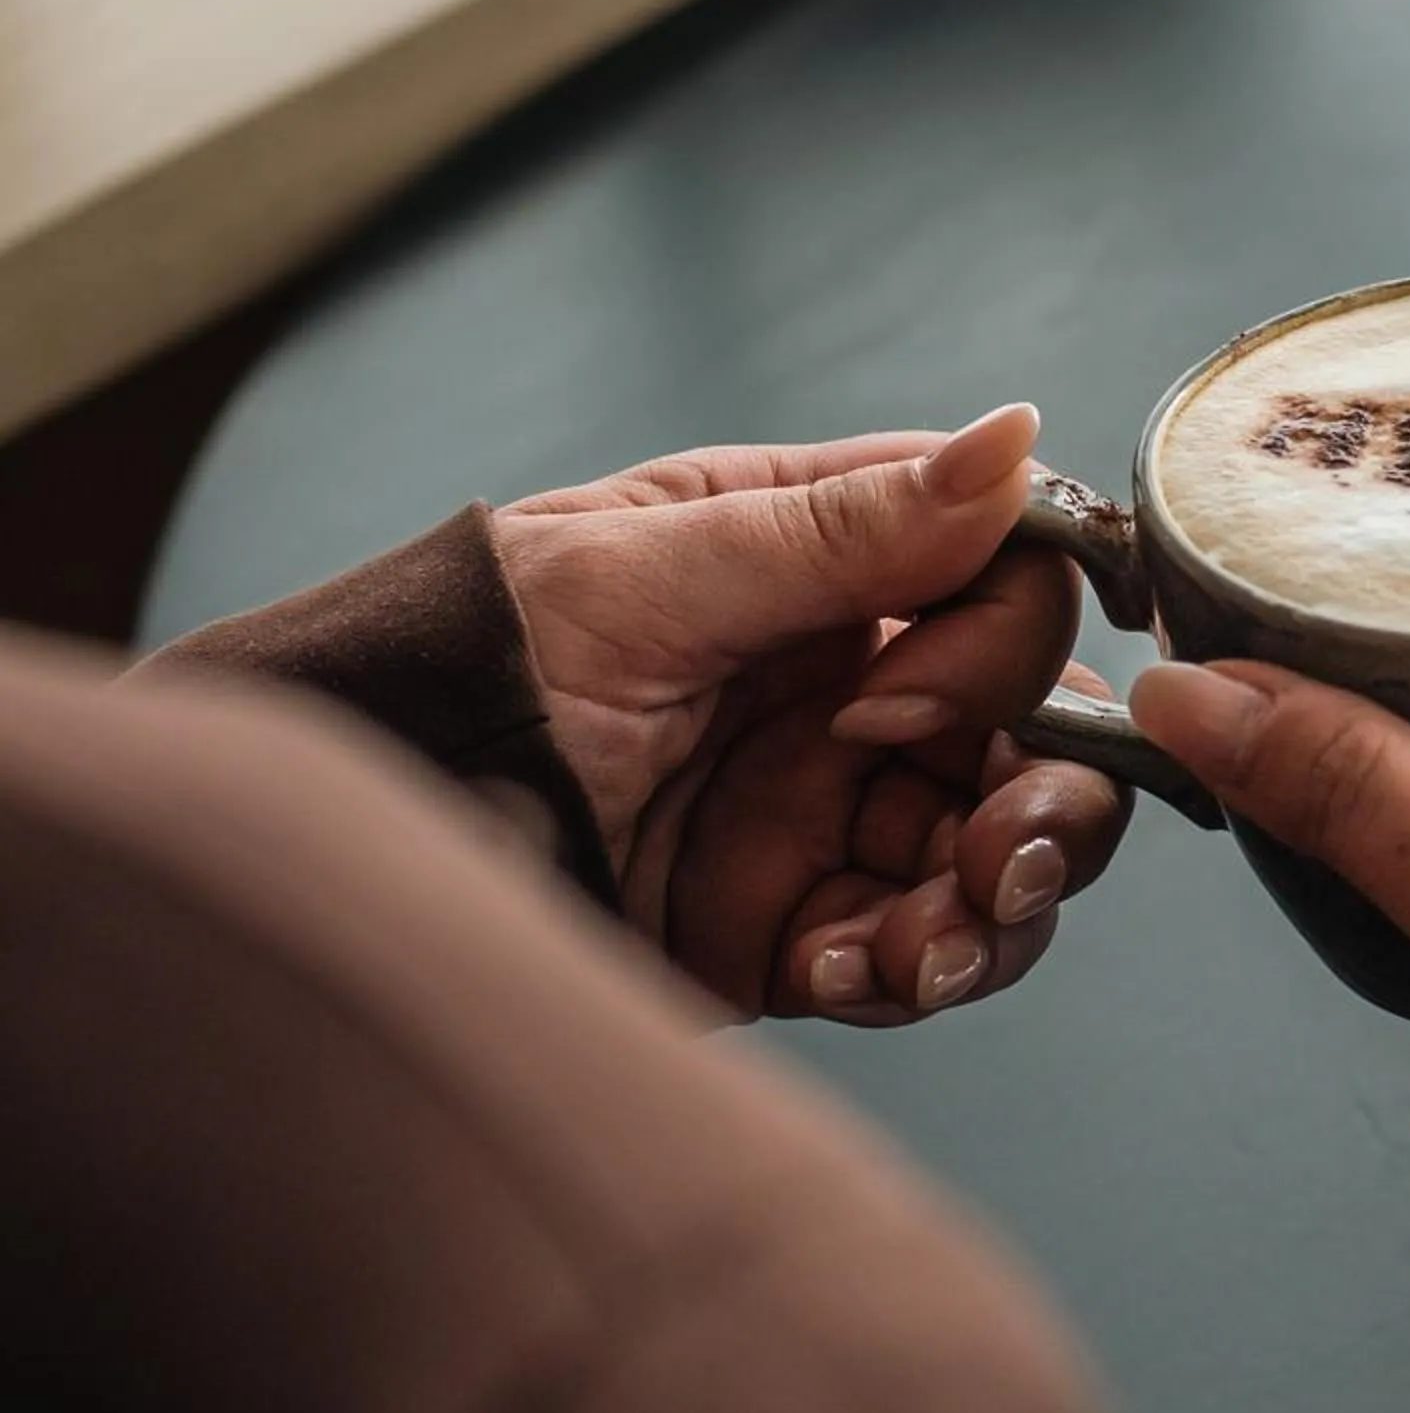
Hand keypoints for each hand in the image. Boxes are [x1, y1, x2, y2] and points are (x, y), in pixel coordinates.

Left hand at [490, 407, 1130, 1027]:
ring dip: (998, 908)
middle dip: (1051, 802)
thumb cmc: (476, 656)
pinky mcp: (788, 930)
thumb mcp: (654, 574)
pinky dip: (904, 975)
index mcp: (830, 565)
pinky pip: (908, 959)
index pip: (1005, 584)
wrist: (354, 836)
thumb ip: (844, 528)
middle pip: (1036, 734)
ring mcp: (827, 814)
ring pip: (999, 857)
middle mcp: (853, 687)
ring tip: (928, 951)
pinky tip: (834, 973)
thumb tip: (1019, 437)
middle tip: (1001, 860)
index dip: (999, 647)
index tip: (893, 701)